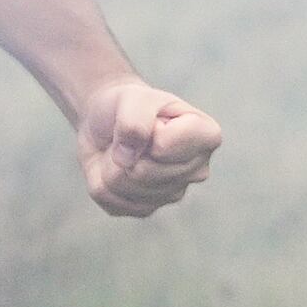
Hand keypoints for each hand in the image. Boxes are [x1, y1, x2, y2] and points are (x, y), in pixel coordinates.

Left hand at [76, 77, 219, 217]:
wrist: (107, 120)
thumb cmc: (128, 105)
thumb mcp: (132, 98)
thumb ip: (134, 121)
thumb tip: (127, 159)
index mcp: (207, 137)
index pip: (163, 147)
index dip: (144, 131)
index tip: (150, 121)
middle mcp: (198, 170)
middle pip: (143, 172)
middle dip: (122, 151)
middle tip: (128, 138)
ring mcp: (173, 193)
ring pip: (124, 188)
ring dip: (109, 165)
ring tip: (121, 150)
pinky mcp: (146, 209)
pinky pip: (110, 201)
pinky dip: (99, 182)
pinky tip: (114, 168)